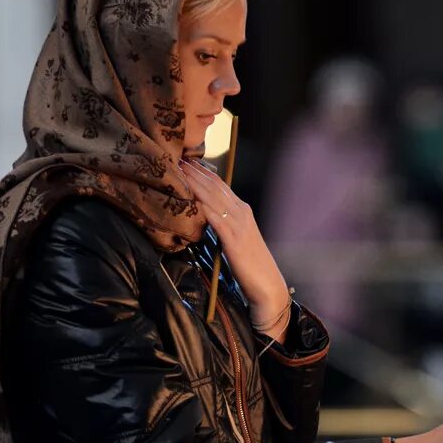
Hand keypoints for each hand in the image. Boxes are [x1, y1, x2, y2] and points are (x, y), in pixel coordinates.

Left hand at [179, 160, 289, 332]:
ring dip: (194, 182)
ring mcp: (239, 223)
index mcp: (242, 210)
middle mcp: (242, 211)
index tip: (184, 161)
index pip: (220, 184)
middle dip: (195, 170)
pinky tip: (187, 196)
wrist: (267, 286)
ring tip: (177, 169)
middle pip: (215, 185)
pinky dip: (200, 204)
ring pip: (213, 196)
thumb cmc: (250, 266)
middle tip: (175, 156)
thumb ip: (221, 226)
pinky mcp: (234, 237)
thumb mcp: (235, 240)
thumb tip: (201, 218)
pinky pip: (214, 216)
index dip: (202, 171)